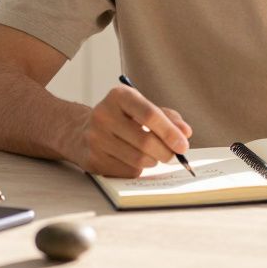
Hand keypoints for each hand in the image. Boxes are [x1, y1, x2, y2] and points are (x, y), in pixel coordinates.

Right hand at [71, 85, 192, 177]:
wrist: (81, 131)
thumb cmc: (121, 118)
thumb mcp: (142, 108)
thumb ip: (167, 117)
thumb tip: (185, 133)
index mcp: (119, 96)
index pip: (150, 114)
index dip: (170, 132)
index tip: (183, 145)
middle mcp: (103, 115)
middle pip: (145, 141)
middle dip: (166, 152)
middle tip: (174, 155)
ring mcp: (95, 138)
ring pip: (138, 159)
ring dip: (153, 161)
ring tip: (154, 156)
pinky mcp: (92, 159)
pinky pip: (127, 171)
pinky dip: (138, 169)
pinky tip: (134, 160)